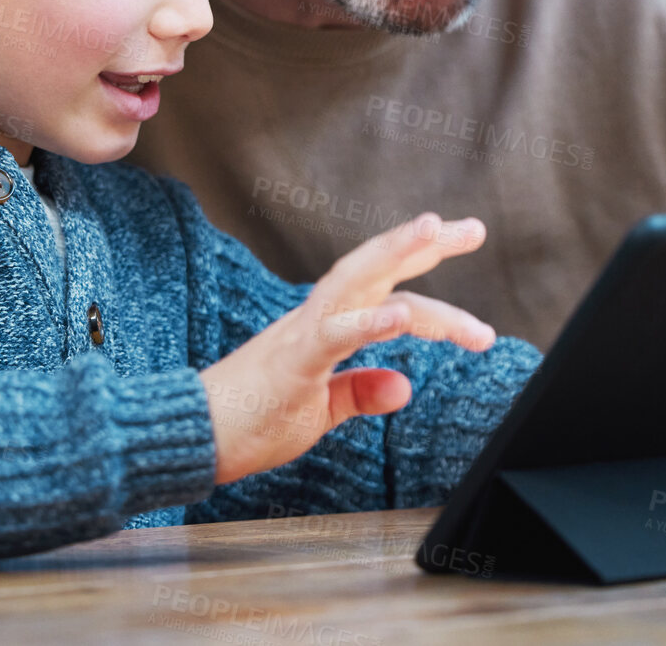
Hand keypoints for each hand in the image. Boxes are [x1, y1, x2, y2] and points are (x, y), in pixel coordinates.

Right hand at [199, 213, 495, 485]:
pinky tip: (401, 313)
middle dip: (424, 244)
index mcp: (326, 325)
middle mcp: (317, 317)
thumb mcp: (319, 412)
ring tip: (435, 231)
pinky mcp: (290, 362)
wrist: (191, 438)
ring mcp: (302, 334)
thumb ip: (359, 393)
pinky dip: (368, 323)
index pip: (384, 285)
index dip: (422, 262)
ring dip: (395, 254)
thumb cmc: (248, 423)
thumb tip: (404, 387)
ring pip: (355, 281)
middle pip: (376, 267)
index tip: (464, 240)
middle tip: (474, 227)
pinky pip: (333, 336)